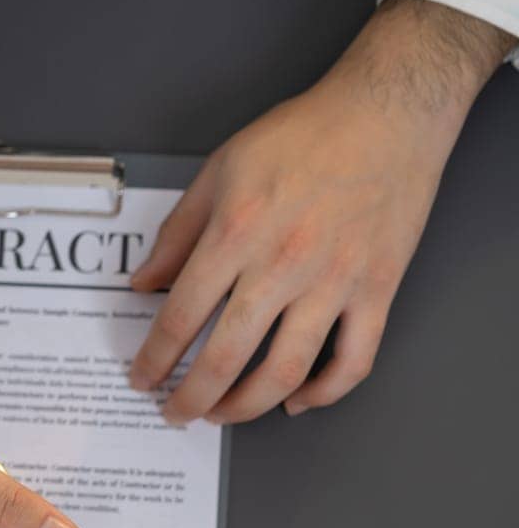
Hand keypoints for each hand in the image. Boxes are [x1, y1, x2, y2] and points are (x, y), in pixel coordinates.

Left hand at [129, 0, 514, 423]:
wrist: (387, 112)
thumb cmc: (302, 135)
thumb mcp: (219, 170)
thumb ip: (178, 233)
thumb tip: (143, 284)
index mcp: (236, 234)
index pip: (180, 317)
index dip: (154, 359)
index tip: (142, 379)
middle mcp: (282, 266)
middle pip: (225, 357)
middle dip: (191, 397)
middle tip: (175, 412)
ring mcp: (334, 283)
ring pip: (284, 372)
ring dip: (246, 407)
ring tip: (222, 415)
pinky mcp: (377, 290)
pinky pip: (352, 361)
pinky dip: (323, 392)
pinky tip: (296, 402)